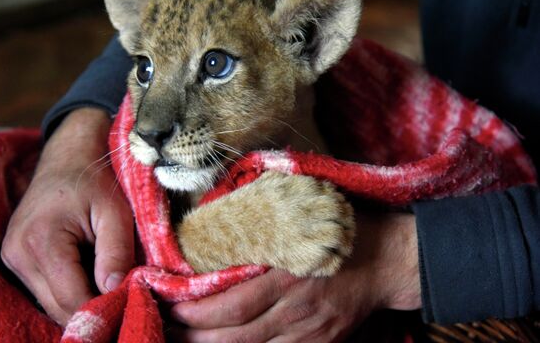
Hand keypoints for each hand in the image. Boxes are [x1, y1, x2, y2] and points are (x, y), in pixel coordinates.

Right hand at [1, 108, 133, 324]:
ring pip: (49, 304)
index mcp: (41, 240)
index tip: (131, 305)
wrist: (68, 155)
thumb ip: (116, 251)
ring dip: (80, 302)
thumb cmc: (95, 179)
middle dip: (93, 310)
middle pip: (58, 308)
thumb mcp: (115, 211)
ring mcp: (12, 258)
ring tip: (108, 285)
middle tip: (125, 301)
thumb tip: (116, 291)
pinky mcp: (14, 259)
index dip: (103, 309)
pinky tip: (89, 277)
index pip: (71, 299)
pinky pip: (44, 291)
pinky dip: (69, 291)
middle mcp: (18, 254)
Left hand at [170, 212, 420, 341]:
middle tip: (165, 326)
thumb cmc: (337, 232)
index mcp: (288, 273)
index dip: (196, 310)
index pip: (232, 303)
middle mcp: (296, 308)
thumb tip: (216, 224)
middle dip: (194, 336)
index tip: (168, 303)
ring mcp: (308, 332)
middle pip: (235, 335)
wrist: (385, 261)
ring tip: (183, 339)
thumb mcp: (299, 220)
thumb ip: (262, 227)